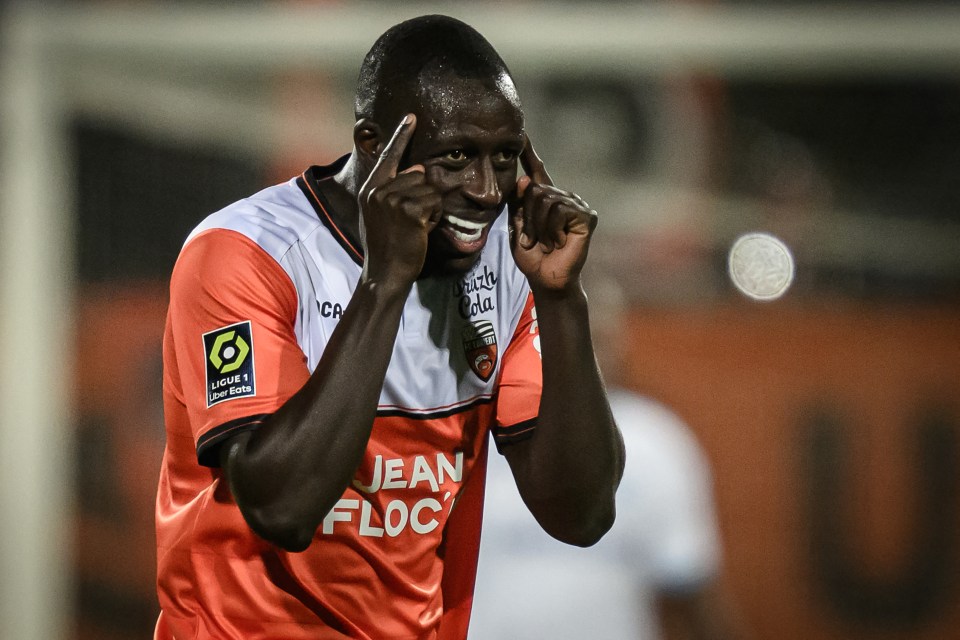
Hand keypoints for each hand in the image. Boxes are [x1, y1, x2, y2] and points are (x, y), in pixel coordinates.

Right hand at [358, 114, 442, 286]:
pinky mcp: (410, 210)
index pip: (389, 157)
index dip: (401, 136)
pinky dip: (435, 218)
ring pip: (430, 189)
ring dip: (432, 209)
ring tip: (416, 228)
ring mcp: (393, 200)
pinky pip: (436, 203)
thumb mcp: (381, 215)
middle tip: (412, 222)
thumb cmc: (386, 247)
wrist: (384, 273)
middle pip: (419, 176)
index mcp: (371, 189)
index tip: (411, 117)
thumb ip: (394, 190)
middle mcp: (379, 190)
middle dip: (425, 197)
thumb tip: (418, 169)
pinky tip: (421, 231)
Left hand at [509, 135, 597, 292]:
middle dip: (528, 217)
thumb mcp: (516, 227)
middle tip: (533, 240)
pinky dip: (552, 229)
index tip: (522, 135)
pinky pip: (560, 210)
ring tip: (545, 242)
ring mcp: (577, 206)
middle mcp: (563, 198)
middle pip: (536, 189)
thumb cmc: (532, 257)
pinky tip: (559, 242)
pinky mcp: (587, 217)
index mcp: (546, 200)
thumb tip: (525, 179)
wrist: (546, 279)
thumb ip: (518, 203)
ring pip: (546, 199)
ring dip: (538, 226)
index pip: (537, 172)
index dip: (529, 154)